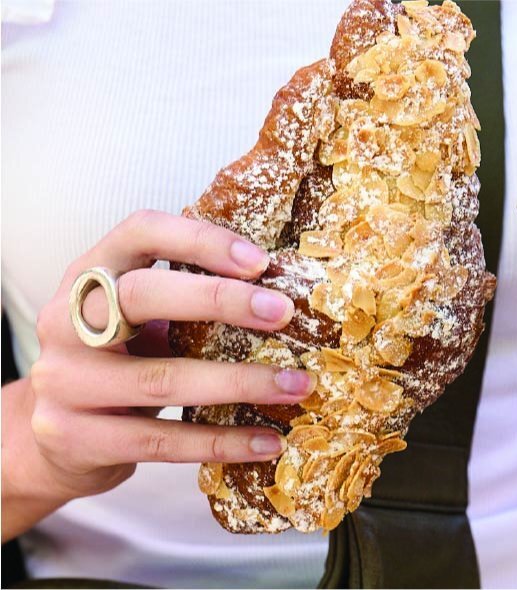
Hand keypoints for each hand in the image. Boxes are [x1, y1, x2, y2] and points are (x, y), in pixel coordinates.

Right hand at [2, 210, 314, 539]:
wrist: (56, 439)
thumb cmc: (120, 364)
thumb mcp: (138, 321)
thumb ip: (186, 302)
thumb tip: (284, 297)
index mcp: (88, 276)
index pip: (138, 233)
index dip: (198, 240)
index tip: (260, 261)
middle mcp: (66, 322)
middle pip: (140, 296)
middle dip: (220, 301)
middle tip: (283, 313)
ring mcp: (64, 382)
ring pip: (160, 379)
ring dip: (240, 383)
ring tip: (296, 387)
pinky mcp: (75, 438)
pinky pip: (161, 441)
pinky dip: (221, 442)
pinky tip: (267, 441)